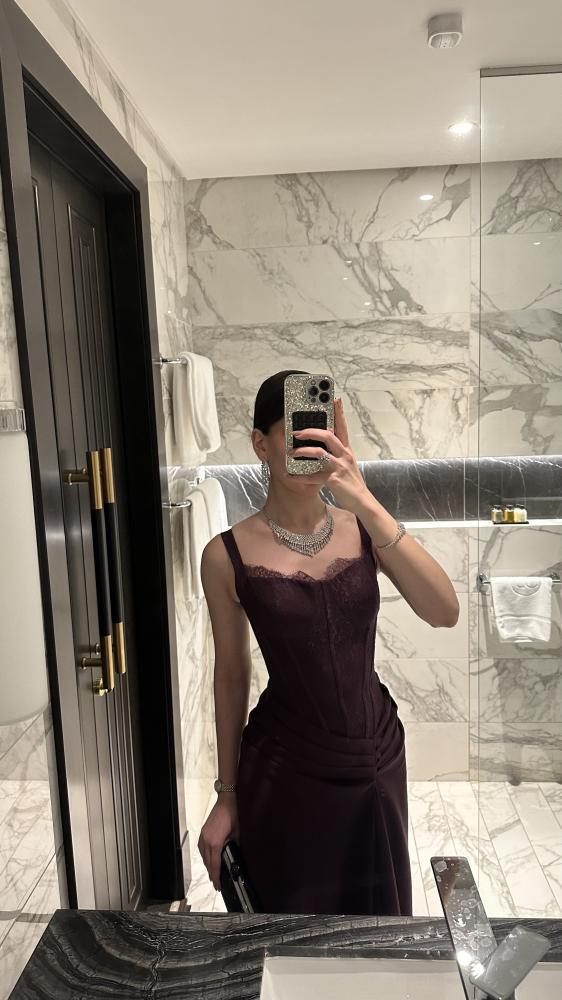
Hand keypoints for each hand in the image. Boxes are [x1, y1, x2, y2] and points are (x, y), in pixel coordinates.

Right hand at [197, 795, 238, 890]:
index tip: (218, 885)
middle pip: (207, 862)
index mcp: (215, 842)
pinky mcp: (203, 832)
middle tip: (217, 883)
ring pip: (203, 856)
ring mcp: (203, 836)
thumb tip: (236, 857)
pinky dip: (205, 856)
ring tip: (214, 873)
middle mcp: (206, 840)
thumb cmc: (233, 814)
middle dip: (212, 874)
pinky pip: (202, 849)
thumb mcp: (238, 834)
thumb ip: (235, 847)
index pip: (214, 865)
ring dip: (208, 865)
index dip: (216, 877)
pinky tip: (210, 859)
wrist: (227, 800)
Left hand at [289, 397, 371, 512]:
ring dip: (303, 451)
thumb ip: (336, 453)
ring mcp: (339, 467)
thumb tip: (321, 444)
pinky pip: (313, 476)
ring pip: (319, 453)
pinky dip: (300, 476)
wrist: (362, 501)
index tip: (335, 398)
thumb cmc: (351, 482)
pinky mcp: (334, 480)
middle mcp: (344, 455)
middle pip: (328, 435)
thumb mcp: (346, 464)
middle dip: (310, 431)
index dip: (338, 412)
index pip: (342, 427)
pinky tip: (290, 476)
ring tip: (291, 453)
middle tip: (296, 432)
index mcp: (346, 450)